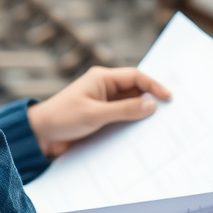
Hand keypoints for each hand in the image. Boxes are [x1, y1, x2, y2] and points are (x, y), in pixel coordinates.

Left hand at [27, 66, 170, 157]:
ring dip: (142, 114)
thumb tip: (151, 105)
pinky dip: (132, 123)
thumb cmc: (63, 118)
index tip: (169, 98)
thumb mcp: (95, 115)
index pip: (135, 77)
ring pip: (130, 105)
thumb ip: (124, 110)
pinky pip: (122, 117)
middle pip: (135, 90)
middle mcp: (104, 88)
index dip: (154, 86)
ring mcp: (103, 103)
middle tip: (172, 113)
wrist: (40, 135)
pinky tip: (143, 134)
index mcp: (102, 78)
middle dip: (152, 100)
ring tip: (162, 126)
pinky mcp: (101, 117)